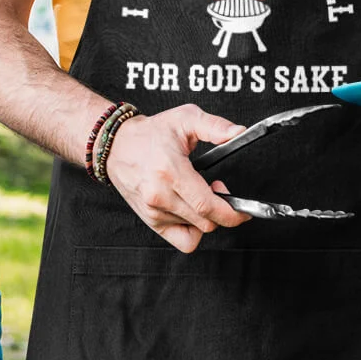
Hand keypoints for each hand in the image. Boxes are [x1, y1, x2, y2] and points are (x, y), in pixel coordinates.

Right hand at [105, 104, 251, 252]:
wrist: (116, 145)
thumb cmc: (150, 134)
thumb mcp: (185, 118)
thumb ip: (215, 126)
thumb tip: (237, 133)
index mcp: (170, 172)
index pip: (207, 205)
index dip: (232, 212)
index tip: (244, 210)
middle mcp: (160, 195)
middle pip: (206, 222)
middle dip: (223, 210)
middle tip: (218, 189)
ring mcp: (153, 211)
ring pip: (197, 230)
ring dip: (207, 216)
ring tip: (199, 194)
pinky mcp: (150, 221)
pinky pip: (183, 241)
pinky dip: (194, 231)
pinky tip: (192, 212)